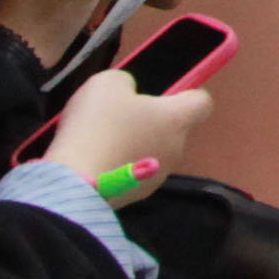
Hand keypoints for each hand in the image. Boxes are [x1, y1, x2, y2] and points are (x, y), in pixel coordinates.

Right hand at [42, 72, 209, 181]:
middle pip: (171, 128)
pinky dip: (119, 165)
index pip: (202, 103)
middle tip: (116, 116)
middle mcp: (176, 148)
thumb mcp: (107, 84)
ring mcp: (158, 176)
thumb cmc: (99, 125)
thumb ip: (125, 83)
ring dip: (133, 144)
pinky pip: (133, 172)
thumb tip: (128, 95)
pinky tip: (94, 161)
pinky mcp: (138, 195)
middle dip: (149, 120)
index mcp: (176, 119)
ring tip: (99, 140)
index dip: (188, 94)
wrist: (76, 181)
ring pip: (151, 151)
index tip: (167, 93)